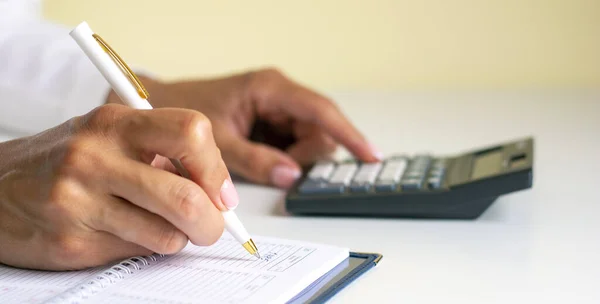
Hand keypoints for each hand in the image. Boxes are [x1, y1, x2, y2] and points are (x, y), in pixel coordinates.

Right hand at [0, 104, 235, 269]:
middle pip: (187, 197)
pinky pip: (137, 253)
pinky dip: (145, 248)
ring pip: (168, 235)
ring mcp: (80, 202)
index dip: (217, 168)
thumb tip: (220, 192)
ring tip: (159, 225)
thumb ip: (163, 154)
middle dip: (213, 222)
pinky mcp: (72, 241)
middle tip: (212, 225)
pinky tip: (124, 232)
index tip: (222, 192)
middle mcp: (96, 158)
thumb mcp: (110, 137)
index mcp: (114, 123)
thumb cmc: (65, 161)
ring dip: (178, 238)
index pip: (191, 132)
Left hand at [125, 68, 381, 187]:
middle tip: (273, 167)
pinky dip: (283, 159)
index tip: (369, 155)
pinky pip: (292, 144)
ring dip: (292, 159)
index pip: (321, 111)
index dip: (348, 133)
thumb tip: (290, 175)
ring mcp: (277, 110)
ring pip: (308, 140)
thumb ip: (255, 160)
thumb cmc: (185, 112)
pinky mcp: (271, 123)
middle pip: (319, 130)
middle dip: (305, 155)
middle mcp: (279, 96)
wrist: (161, 107)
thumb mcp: (218, 142)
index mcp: (270, 88)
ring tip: (256, 159)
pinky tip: (259, 158)